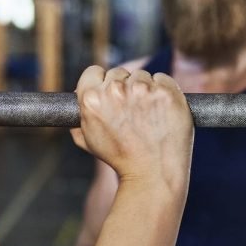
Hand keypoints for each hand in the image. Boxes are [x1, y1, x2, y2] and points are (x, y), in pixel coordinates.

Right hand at [71, 67, 192, 191]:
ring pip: (142, 75)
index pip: (94, 72)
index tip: (112, 94)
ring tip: (149, 115)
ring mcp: (143, 89)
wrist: (153, 173)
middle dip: (125, 87)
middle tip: (133, 111)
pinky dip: (164, 91)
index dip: (102, 82)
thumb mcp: (89, 140)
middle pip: (120, 73)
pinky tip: (163, 111)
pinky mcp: (167, 92)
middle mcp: (115, 90)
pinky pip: (164, 79)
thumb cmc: (121, 159)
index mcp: (92, 99)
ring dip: (146, 89)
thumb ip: (79, 116)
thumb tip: (78, 96)